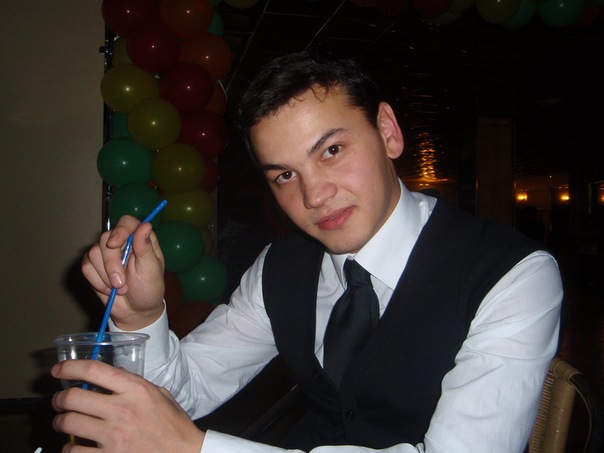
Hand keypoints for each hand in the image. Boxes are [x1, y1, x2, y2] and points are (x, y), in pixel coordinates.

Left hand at [52, 360, 203, 452]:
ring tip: (63, 422)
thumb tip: (109, 379)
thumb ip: (134, 385)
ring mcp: (113, 436)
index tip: (59, 370)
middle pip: (73, 397)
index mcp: (135, 390)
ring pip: (68, 423)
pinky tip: (74, 445)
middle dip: (59, 398)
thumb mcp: (159, 394)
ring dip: (60, 422)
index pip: (94, 370)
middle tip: (58, 401)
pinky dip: (69, 447)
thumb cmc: (173, 425)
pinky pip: (74, 450)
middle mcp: (122, 410)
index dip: (70, 367)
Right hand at [82, 215, 164, 329]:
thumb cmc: (148, 289)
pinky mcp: (93, 266)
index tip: (115, 244)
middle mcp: (122, 242)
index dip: (119, 230)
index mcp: (139, 239)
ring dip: (105, 275)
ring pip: (93, 253)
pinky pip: (86, 266)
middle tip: (122, 284)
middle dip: (111, 264)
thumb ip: (145, 248)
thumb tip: (145, 225)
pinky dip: (96, 281)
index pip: (126, 222)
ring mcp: (106, 253)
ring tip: (120, 288)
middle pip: (105, 239)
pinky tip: (108, 289)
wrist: (135, 311)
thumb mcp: (151, 270)